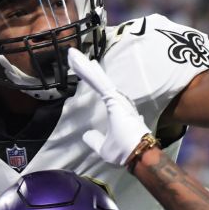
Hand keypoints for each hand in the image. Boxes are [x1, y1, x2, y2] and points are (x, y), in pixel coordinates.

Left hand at [67, 48, 151, 165]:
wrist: (137, 155)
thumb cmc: (124, 151)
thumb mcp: (103, 148)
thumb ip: (95, 140)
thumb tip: (87, 134)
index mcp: (115, 107)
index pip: (98, 88)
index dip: (88, 76)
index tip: (78, 66)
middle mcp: (116, 99)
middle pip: (97, 79)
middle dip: (84, 67)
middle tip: (72, 54)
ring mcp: (115, 97)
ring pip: (96, 78)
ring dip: (83, 66)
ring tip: (71, 54)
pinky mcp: (113, 99)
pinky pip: (98, 83)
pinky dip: (88, 74)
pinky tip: (80, 64)